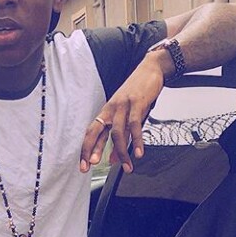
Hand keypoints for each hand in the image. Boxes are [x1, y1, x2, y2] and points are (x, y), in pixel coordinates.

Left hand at [80, 55, 165, 173]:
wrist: (150, 69)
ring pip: (117, 132)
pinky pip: (135, 125)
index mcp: (106, 112)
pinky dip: (137, 140)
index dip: (86, 149)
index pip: (91, 133)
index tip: (84, 165)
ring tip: (127, 167)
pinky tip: (139, 153)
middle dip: (92, 150)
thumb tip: (114, 160)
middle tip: (91, 166)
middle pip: (97, 131)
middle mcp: (111, 109)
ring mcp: (123, 106)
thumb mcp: (127, 116)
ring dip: (121, 152)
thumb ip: (121, 138)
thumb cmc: (138, 93)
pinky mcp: (137, 103)